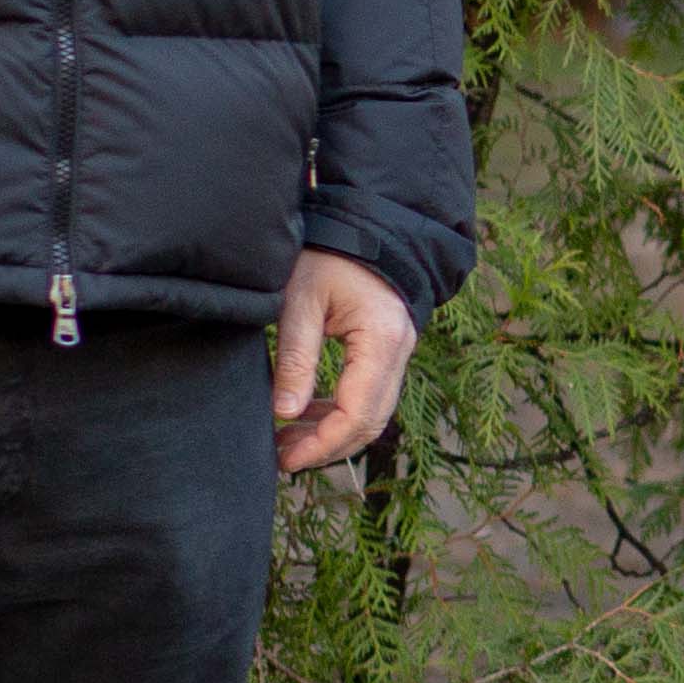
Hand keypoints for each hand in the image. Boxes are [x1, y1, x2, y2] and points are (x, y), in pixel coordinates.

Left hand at [273, 248, 417, 472]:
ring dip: (332, 432)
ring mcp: (399, 352)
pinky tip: (305, 414)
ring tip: (287, 441)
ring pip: (372, 413)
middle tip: (283, 458)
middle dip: (327, 446)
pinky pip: (369, 394)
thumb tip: (284, 413)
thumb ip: (295, 359)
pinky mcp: (388, 350)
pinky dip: (339, 411)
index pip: (357, 413)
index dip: (322, 443)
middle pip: (371, 422)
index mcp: (382, 341)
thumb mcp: (300, 301)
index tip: (286, 458)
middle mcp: (400, 352)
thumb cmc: (329, 254)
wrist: (364, 225)